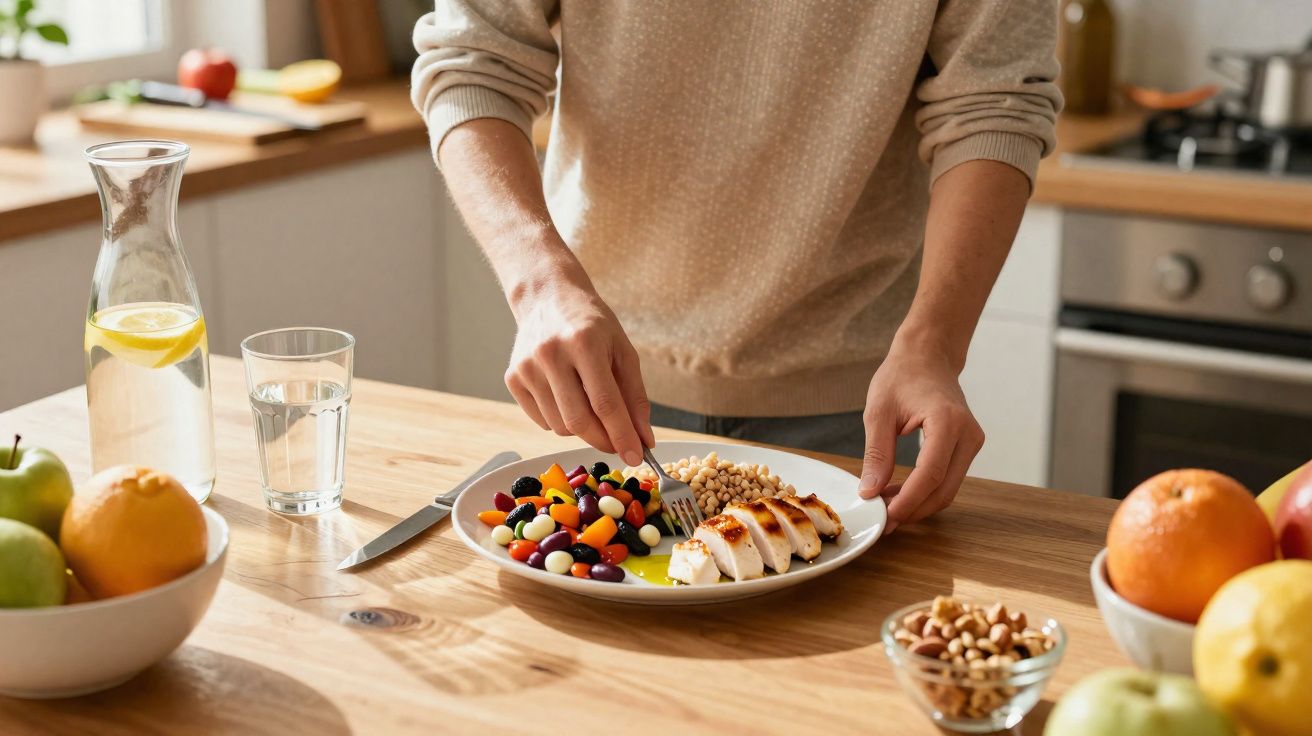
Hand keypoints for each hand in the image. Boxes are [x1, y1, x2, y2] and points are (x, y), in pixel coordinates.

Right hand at [504, 268, 653, 466]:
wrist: (547, 298)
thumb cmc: (591, 324)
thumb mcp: (622, 351)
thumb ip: (635, 397)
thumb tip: (644, 439)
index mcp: (584, 342)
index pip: (605, 403)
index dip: (622, 435)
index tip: (637, 457)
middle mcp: (550, 354)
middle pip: (579, 420)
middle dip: (604, 440)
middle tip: (619, 444)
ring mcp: (527, 367)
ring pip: (560, 426)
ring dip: (582, 428)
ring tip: (590, 404)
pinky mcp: (512, 378)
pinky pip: (542, 421)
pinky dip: (560, 421)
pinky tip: (567, 397)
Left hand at [857, 340, 984, 531]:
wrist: (927, 356)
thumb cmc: (902, 375)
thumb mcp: (879, 412)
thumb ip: (877, 453)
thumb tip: (870, 491)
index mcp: (947, 421)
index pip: (930, 474)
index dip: (908, 501)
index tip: (885, 517)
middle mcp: (968, 433)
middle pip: (944, 489)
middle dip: (913, 510)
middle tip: (882, 520)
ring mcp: (972, 441)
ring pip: (948, 489)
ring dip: (918, 503)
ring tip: (886, 505)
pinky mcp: (968, 447)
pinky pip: (949, 478)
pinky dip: (926, 491)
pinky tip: (899, 492)